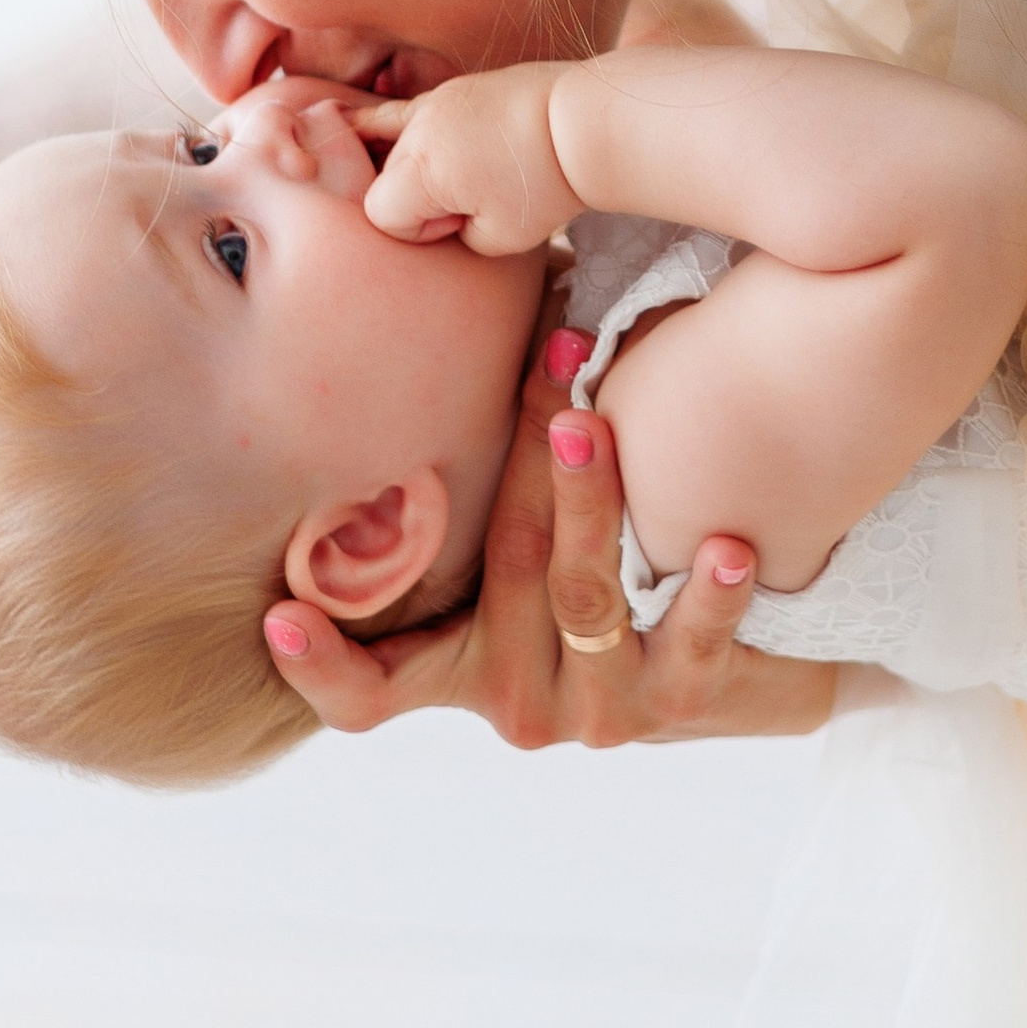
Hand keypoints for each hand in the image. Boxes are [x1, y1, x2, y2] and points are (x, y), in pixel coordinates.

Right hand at [261, 317, 838, 748]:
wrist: (745, 648)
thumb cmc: (604, 559)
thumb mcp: (523, 536)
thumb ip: (470, 479)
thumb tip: (435, 316)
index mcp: (459, 664)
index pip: (370, 694)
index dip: (321, 667)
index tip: (280, 617)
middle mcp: (518, 700)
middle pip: (505, 578)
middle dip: (525, 465)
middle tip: (546, 372)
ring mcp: (599, 711)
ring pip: (583, 598)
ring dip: (592, 502)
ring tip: (596, 426)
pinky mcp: (681, 706)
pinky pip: (690, 647)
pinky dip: (707, 596)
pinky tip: (727, 547)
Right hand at [355, 64, 577, 254]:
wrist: (584, 123)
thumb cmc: (546, 183)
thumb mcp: (499, 238)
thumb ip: (454, 234)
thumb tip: (442, 213)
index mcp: (421, 170)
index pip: (383, 214)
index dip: (420, 230)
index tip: (463, 224)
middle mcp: (418, 132)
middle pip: (386, 179)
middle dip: (420, 200)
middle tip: (477, 200)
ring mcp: (434, 103)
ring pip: (385, 142)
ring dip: (404, 166)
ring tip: (409, 171)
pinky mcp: (454, 90)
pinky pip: (398, 108)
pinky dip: (374, 121)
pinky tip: (340, 121)